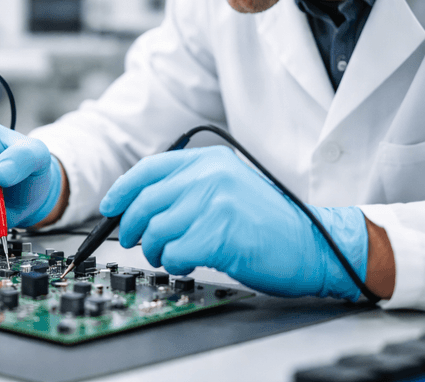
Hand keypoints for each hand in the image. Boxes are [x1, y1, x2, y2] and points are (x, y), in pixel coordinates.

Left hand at [99, 146, 368, 299]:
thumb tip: (144, 205)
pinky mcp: (218, 233)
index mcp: (211, 161)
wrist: (314, 245)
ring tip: (171, 256)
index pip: (150, 169)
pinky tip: (191, 262)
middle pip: (146, 201)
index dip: (123, 190)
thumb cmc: (272, 224)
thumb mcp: (231, 188)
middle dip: (132, 227)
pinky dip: (176, 263)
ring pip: (156, 230)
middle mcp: (210, 176)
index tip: (110, 207)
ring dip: (156, 250)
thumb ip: (192, 187)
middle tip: (134, 242)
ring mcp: (214, 202)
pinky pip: (175, 252)